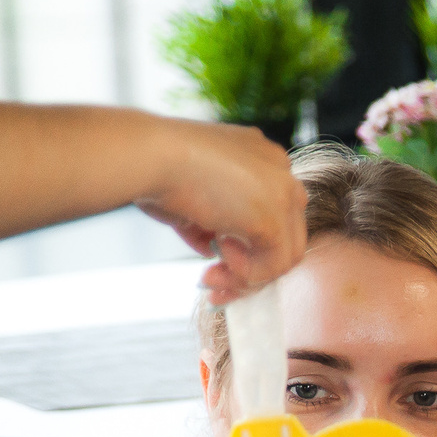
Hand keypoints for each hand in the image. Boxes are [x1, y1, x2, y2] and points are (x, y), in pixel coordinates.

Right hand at [137, 120, 308, 301]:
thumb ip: (208, 224)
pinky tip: (217, 256)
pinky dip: (246, 273)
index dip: (244, 244)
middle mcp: (279, 169)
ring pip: (285, 253)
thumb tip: (210, 248)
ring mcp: (284, 191)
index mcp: (259, 157)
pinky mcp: (277, 216)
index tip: (212, 262)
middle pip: (283, 234)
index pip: (269, 213)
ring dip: (245, 275)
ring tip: (210, 277)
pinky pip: (275, 264)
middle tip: (211, 280)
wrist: (151, 156)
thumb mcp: (189, 198)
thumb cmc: (157, 169)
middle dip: (247, 266)